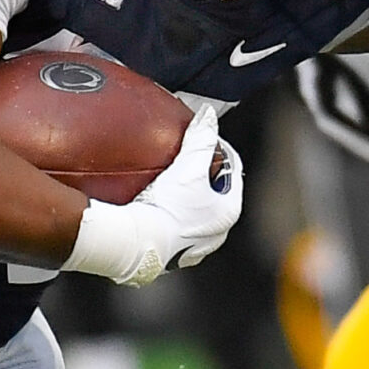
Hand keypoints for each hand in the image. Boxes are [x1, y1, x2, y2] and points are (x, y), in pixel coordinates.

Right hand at [63, 102, 242, 286]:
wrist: (136, 244)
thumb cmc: (168, 207)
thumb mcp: (189, 165)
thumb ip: (201, 137)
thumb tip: (208, 115)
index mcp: (228, 212)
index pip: (232, 171)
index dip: (220, 150)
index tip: (207, 137)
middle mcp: (216, 233)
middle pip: (213, 193)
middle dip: (203, 174)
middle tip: (187, 157)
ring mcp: (193, 246)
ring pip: (193, 212)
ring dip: (184, 194)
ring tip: (168, 179)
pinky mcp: (170, 253)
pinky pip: (171, 225)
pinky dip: (166, 211)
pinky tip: (149, 202)